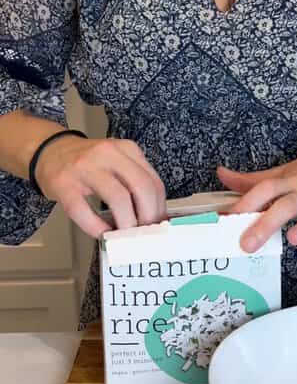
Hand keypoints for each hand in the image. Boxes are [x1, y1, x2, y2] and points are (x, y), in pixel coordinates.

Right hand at [35, 135, 166, 237]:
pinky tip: (102, 233)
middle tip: (145, 233)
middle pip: (141, 188)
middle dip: (148, 216)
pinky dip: (95, 227)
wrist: (49, 151)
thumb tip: (154, 216)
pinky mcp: (63, 184)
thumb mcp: (118, 162)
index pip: (154, 182)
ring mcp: (84, 168)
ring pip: (117, 198)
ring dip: (126, 222)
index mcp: (127, 149)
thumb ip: (136, 181)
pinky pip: (83, 210)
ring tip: (126, 234)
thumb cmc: (88, 163)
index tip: (159, 225)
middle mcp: (108, 154)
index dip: (159, 208)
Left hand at [218, 142, 296, 254]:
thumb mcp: (286, 171)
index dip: (246, 202)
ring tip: (294, 239)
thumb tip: (221, 174)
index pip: (266, 189)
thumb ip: (254, 180)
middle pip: (286, 206)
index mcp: (290, 181)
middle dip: (266, 223)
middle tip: (247, 245)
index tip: (226, 218)